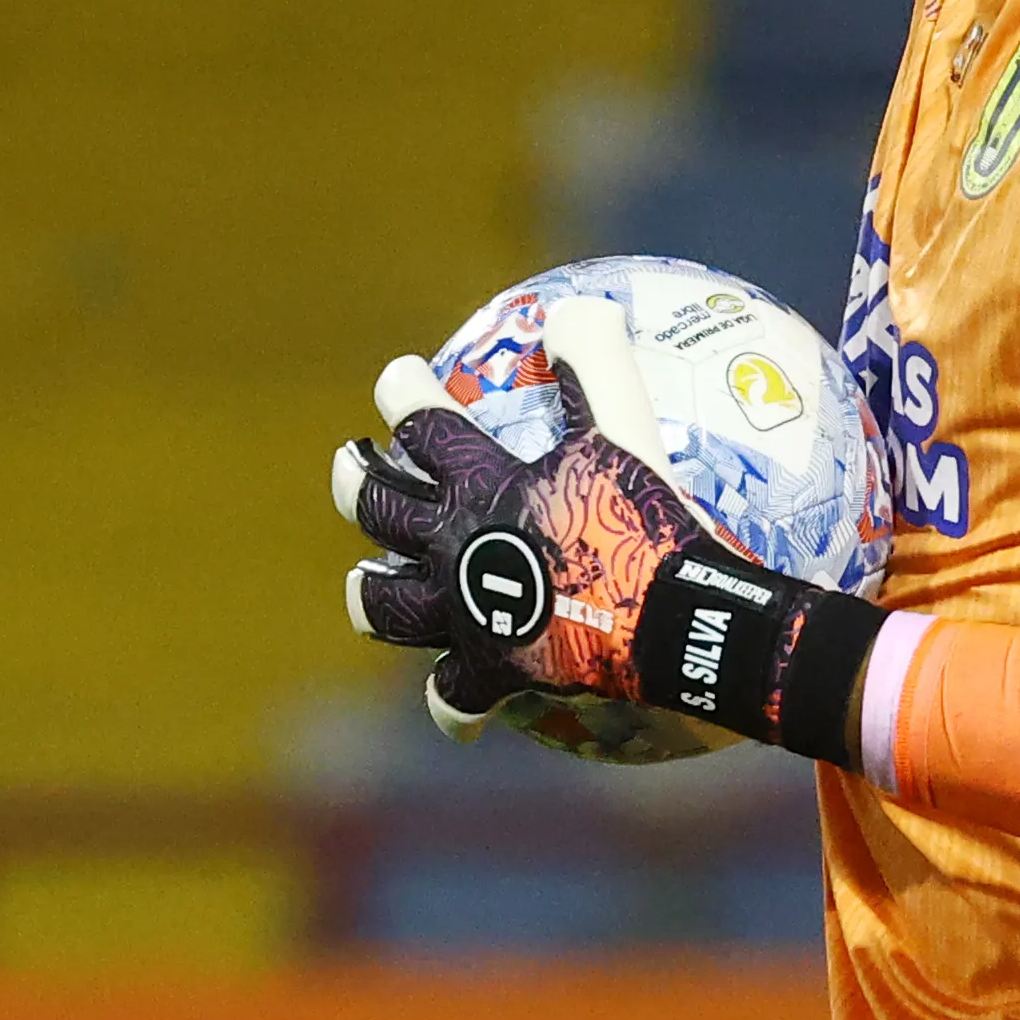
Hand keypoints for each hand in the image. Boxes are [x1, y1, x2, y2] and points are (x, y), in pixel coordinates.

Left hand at [335, 298, 885, 760]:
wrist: (671, 620)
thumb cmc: (646, 517)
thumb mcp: (628, 423)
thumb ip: (597, 358)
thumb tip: (581, 303)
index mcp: (479, 483)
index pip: (423, 425)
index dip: (404, 394)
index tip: (397, 378)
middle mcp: (453, 547)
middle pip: (377, 507)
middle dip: (354, 478)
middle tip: (348, 462)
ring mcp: (464, 614)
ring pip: (388, 606)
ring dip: (372, 592)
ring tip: (363, 585)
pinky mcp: (490, 672)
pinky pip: (456, 697)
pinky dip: (452, 707)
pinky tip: (454, 717)